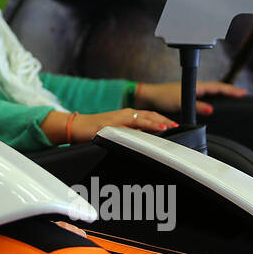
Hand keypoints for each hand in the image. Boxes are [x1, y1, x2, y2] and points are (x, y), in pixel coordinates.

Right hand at [47, 108, 176, 143]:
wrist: (76, 126)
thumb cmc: (96, 128)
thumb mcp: (117, 129)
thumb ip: (131, 132)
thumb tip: (146, 138)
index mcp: (127, 115)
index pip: (149, 115)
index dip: (163, 119)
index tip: (175, 125)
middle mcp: (124, 115)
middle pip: (147, 115)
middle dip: (162, 120)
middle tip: (176, 126)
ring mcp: (116, 120)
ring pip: (138, 120)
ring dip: (152, 123)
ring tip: (164, 127)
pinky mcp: (107, 127)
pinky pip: (123, 130)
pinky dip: (134, 132)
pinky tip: (141, 135)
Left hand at [134, 80, 247, 117]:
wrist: (150, 97)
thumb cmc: (162, 97)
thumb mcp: (181, 102)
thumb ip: (197, 106)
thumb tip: (212, 110)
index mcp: (196, 86)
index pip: (218, 87)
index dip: (231, 90)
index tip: (243, 93)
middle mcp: (196, 87)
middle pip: (217, 88)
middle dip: (230, 91)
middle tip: (243, 94)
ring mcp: (192, 91)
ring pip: (212, 91)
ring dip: (223, 93)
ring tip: (234, 96)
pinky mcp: (188, 97)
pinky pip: (205, 96)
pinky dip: (214, 97)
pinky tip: (215, 101)